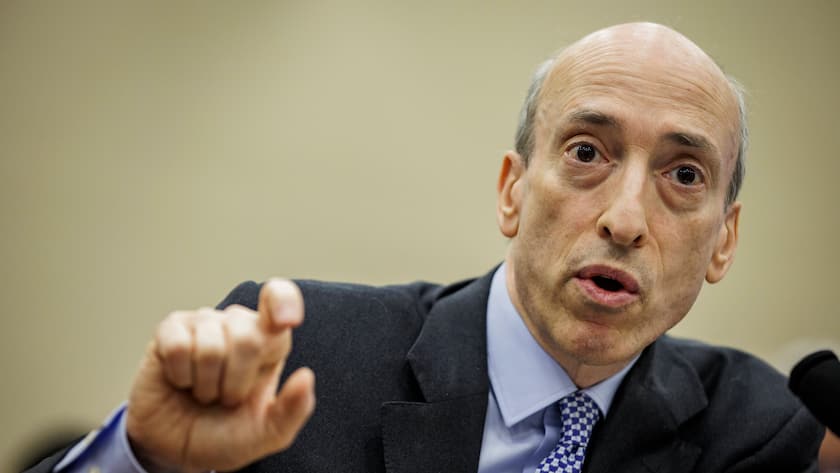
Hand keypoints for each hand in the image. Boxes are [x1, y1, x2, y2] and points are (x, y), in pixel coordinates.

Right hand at [125, 279, 315, 471]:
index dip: (284, 302)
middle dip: (235, 383)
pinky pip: (178, 347)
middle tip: (226, 397)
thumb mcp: (267, 433)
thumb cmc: (225, 435)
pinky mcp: (170, 330)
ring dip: (206, 385)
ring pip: (210, 347)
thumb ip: (293, 410)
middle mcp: (238, 324)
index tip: (285, 321)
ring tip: (204, 392)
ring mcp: (203, 323)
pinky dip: (180, 376)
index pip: (282, 299)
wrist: (178, 452)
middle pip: (248, 338)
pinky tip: (181, 382)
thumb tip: (306, 376)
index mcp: (270, 339)